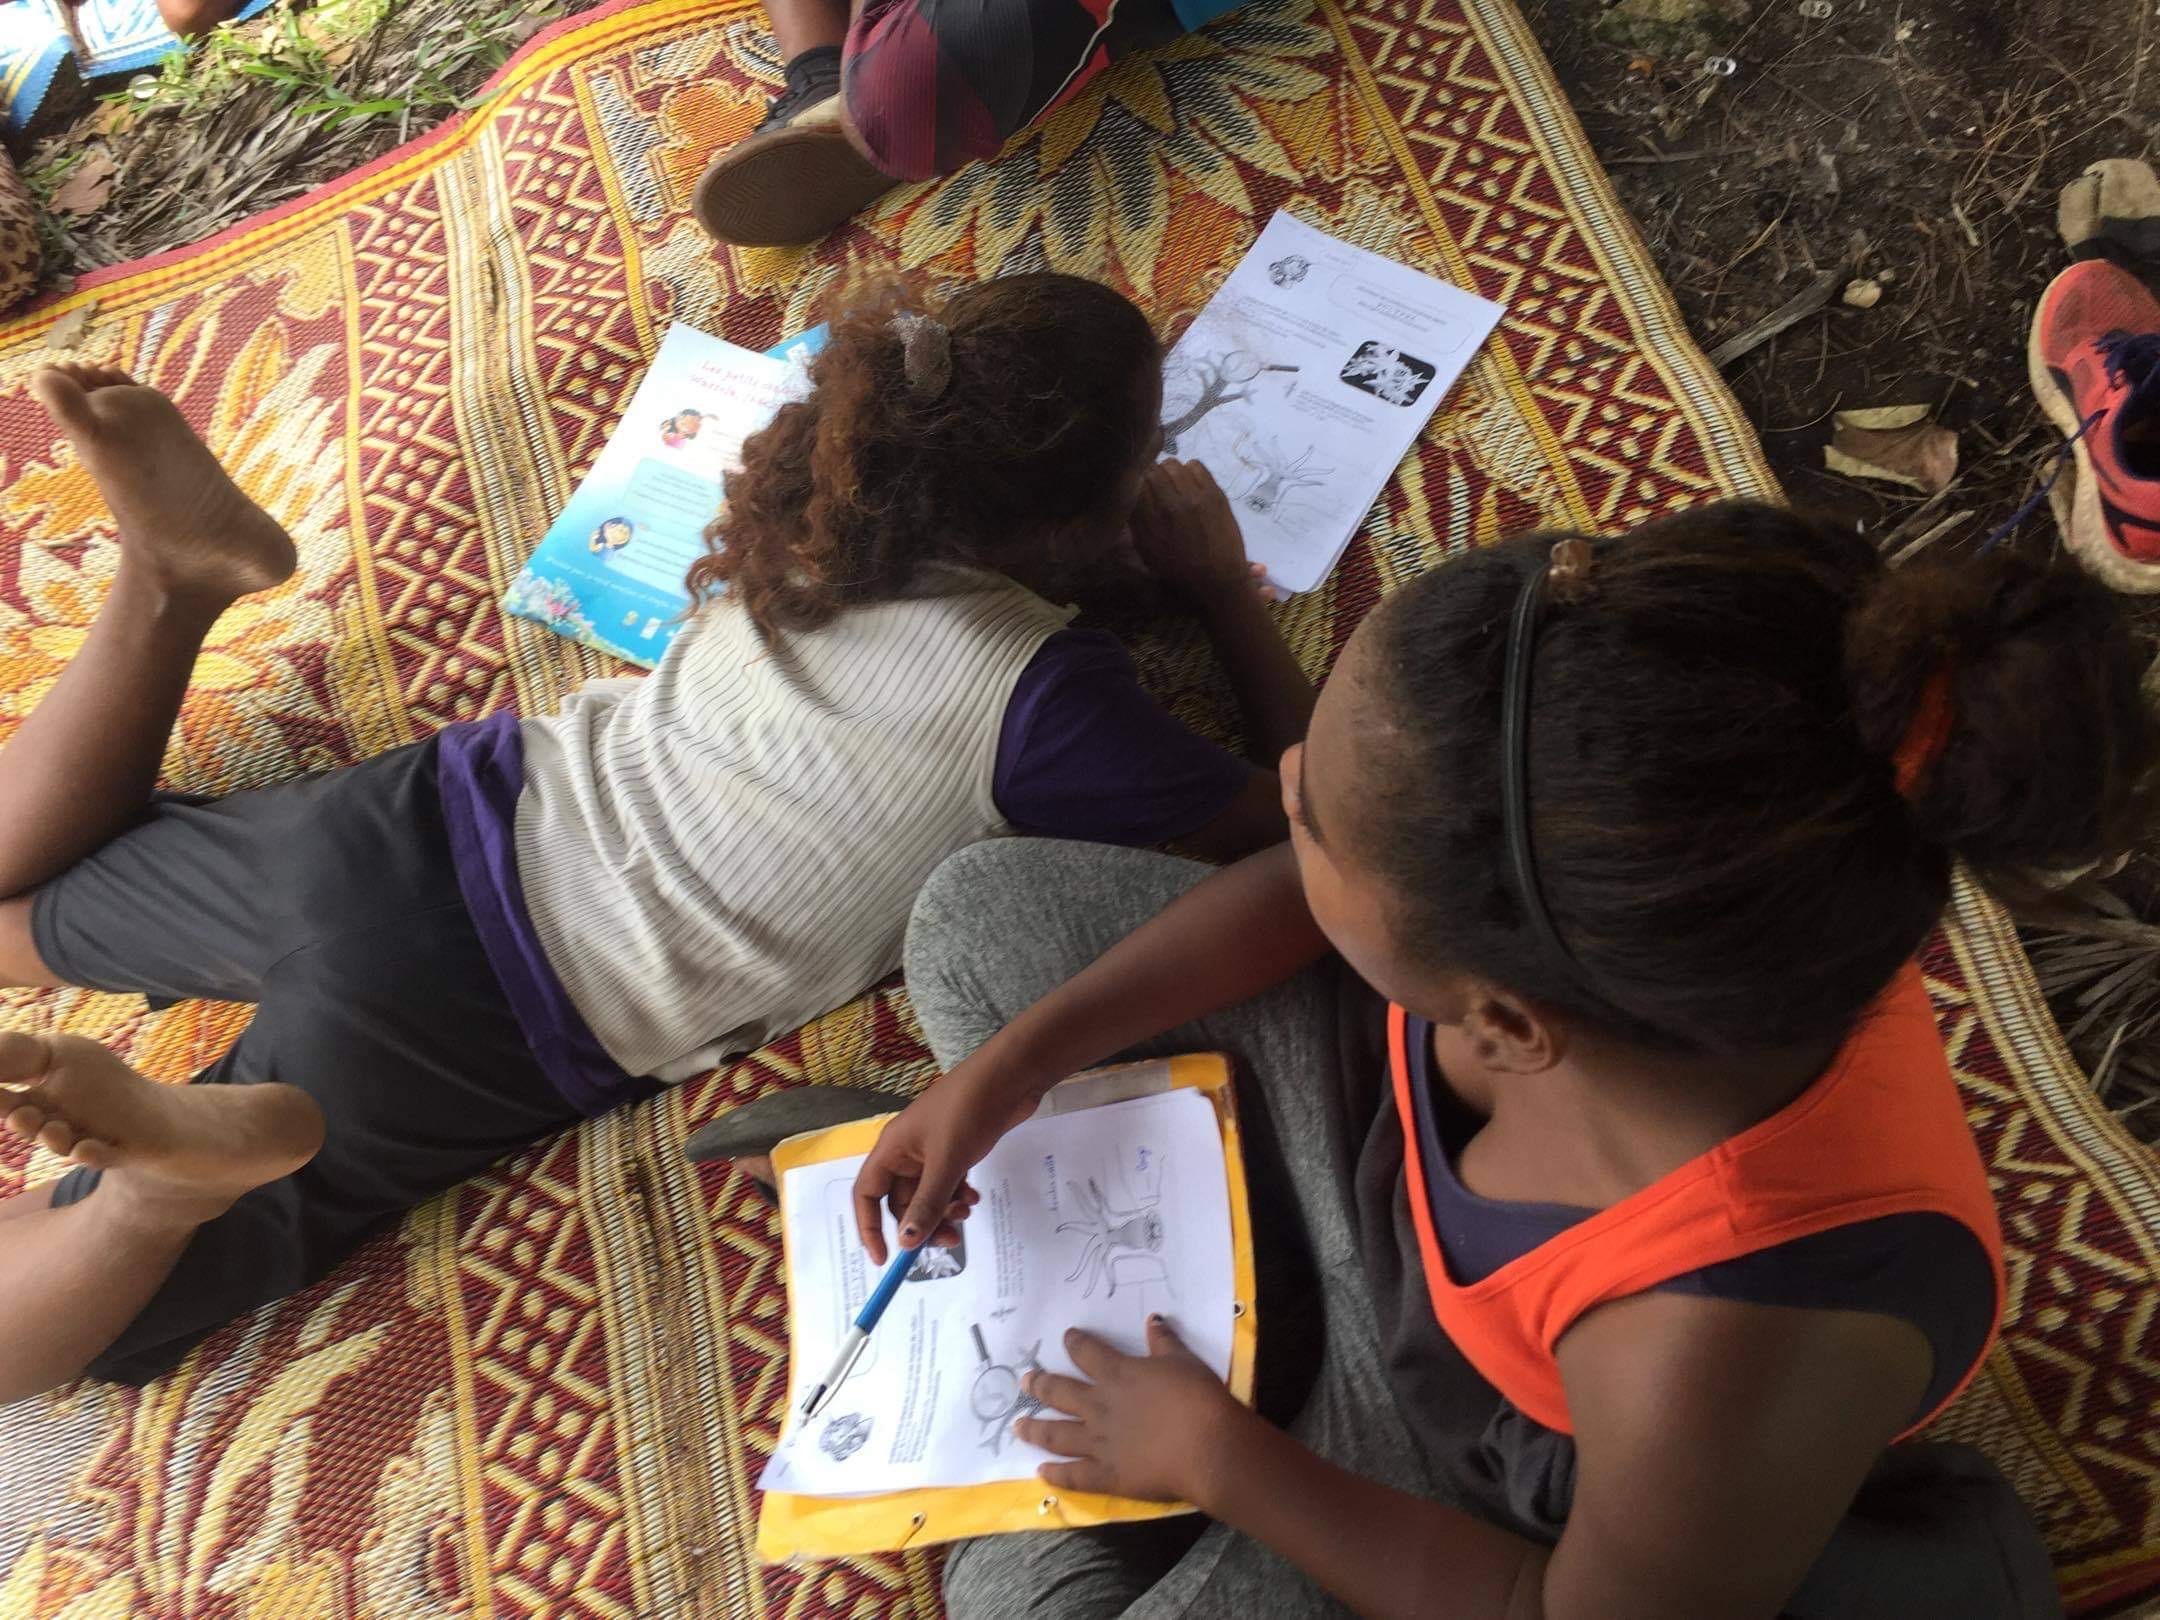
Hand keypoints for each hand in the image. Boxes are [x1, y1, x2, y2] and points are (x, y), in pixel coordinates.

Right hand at [850, 1047, 1044, 1262]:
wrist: (1009, 1077)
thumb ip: (927, 1203)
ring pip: (928, 1195)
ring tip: (967, 1211)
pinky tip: (974, 1196)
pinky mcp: (956, 1149)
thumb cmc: (968, 1111)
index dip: (869, 1227)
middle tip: (950, 1240)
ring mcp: (932, 1150)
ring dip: (944, 1210)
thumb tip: (906, 1243)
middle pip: (901, 1201)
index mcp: (892, 1149)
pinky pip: (947, 1183)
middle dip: (921, 1223)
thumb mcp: (947, 1161)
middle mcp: (907, 1151)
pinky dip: (958, 1195)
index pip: (866, 1194)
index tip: (883, 1258)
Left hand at [1015, 1319, 1249, 1504]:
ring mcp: (1099, 1443)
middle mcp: (1100, 1407)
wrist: (1207, 1448)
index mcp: (1118, 1375)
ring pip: (1057, 1434)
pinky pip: (1074, 1475)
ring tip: (1017, 1425)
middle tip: (1023, 1381)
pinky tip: (1040, 1472)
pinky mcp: (1107, 1475)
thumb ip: (1164, 1341)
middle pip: (1060, 1392)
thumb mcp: (1183, 1361)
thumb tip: (1152, 1319)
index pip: (1088, 1353)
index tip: (1066, 1337)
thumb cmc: (1198, 1399)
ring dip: (1035, 1428)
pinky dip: (1056, 1474)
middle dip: (1040, 1385)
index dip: (1075, 1343)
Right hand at [1130, 460, 1274, 604]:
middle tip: (1156, 484)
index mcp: (1151, 521)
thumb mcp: (1147, 551)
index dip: (1136, 482)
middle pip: (1153, 469)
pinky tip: (1190, 483)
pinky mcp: (1214, 493)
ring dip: (1170, 471)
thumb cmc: (1178, 569)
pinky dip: (1190, 470)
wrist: (1218, 578)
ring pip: (1174, 464)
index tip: (1140, 488)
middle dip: (1152, 474)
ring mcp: (1195, 497)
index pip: (1135, 483)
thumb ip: (1136, 521)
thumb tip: (1130, 494)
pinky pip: (1196, 466)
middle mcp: (1171, 505)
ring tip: (1173, 483)